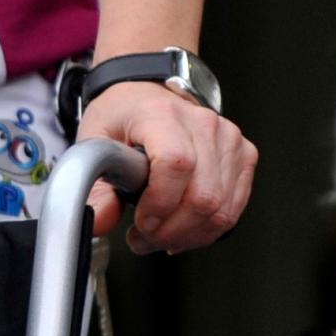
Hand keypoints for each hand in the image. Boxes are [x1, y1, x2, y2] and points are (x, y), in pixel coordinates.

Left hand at [78, 81, 256, 254]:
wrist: (146, 97)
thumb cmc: (122, 117)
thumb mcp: (92, 145)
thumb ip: (93, 187)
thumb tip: (100, 220)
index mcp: (161, 115)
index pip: (176, 164)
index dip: (160, 203)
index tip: (141, 221)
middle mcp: (202, 124)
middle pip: (203, 196)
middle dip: (169, 231)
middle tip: (143, 238)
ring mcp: (227, 140)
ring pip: (220, 209)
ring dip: (186, 236)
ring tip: (158, 236)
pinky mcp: (242, 155)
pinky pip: (232, 208)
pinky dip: (205, 230)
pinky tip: (181, 230)